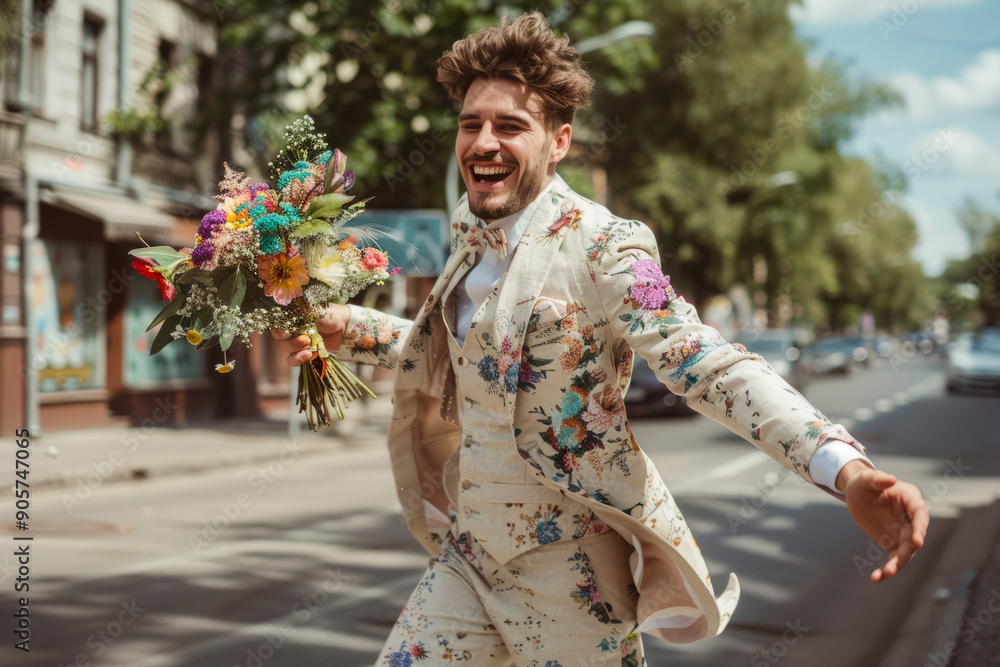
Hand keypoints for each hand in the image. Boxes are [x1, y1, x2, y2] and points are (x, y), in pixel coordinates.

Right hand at [270, 304, 351, 366]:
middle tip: (306, 339)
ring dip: (294, 349)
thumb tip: (297, 310)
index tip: (289, 330)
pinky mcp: (302, 352)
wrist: (344, 327)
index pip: (276, 321)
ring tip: (309, 345)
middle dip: (290, 339)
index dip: (280, 327)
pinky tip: (308, 355)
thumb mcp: (319, 310)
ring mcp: (295, 341)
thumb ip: (307, 312)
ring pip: (284, 348)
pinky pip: (292, 359)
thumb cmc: (330, 314)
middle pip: (279, 337)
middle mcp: (290, 328)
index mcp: (291, 315)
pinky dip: (298, 358)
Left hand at [837, 460, 928, 583]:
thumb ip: (876, 478)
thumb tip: (890, 479)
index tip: (916, 541)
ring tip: (884, 575)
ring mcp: (903, 531)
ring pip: (905, 552)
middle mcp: (911, 518)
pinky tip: (876, 578)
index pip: (919, 515)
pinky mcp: (893, 542)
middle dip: (906, 553)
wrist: (856, 494)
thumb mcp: (865, 479)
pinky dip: (887, 569)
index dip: (919, 528)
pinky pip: (894, 558)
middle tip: (894, 567)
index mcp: (911, 499)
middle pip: (913, 537)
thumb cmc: (863, 483)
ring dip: (897, 565)